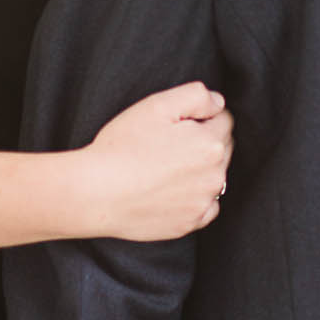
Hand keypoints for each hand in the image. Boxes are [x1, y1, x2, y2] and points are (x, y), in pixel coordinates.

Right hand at [82, 83, 233, 241]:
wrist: (96, 193)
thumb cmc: (122, 147)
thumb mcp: (157, 105)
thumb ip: (196, 96)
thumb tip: (218, 102)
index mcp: (210, 144)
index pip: (223, 120)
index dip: (200, 116)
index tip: (176, 123)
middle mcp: (214, 176)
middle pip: (221, 149)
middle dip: (203, 142)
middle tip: (166, 144)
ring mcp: (203, 203)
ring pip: (213, 178)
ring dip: (199, 170)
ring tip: (164, 168)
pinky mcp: (189, 223)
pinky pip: (204, 207)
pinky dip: (193, 198)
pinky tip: (169, 191)